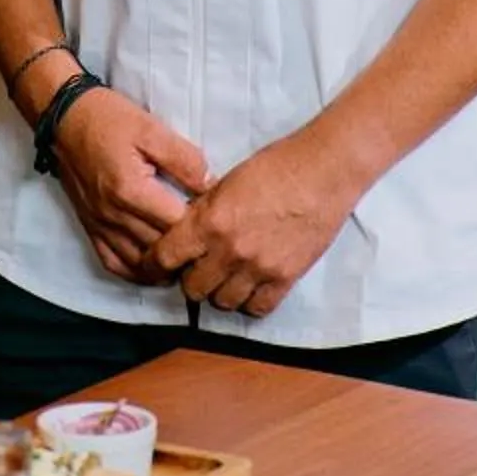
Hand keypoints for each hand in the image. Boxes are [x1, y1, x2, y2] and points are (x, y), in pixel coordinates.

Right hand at [52, 89, 209, 283]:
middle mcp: (113, 215)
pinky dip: (136, 273)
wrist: (66, 118)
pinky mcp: (90, 227)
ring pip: (139, 264)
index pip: (177, 224)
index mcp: (131, 190)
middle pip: (160, 249)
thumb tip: (211, 185)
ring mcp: (99, 225)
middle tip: (208, 239)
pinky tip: (153, 268)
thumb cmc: (109, 119)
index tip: (216, 215)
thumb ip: (184, 159)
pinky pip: (114, 264)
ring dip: (165, 265)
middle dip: (188, 247)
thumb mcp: (151, 129)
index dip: (201, 223)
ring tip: (187, 256)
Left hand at [144, 130, 355, 317]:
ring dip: (220, 292)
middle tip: (199, 267)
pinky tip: (251, 286)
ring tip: (227, 276)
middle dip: (191, 279)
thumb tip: (184, 231)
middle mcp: (230, 250)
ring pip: (223, 303)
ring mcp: (258, 268)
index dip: (154, 265)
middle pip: (192, 289)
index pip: (165, 257)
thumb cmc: (275, 166)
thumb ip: (203, 211)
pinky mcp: (286, 279)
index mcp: (210, 221)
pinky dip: (250, 301)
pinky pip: (257, 308)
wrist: (323, 172)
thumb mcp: (226, 181)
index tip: (154, 267)